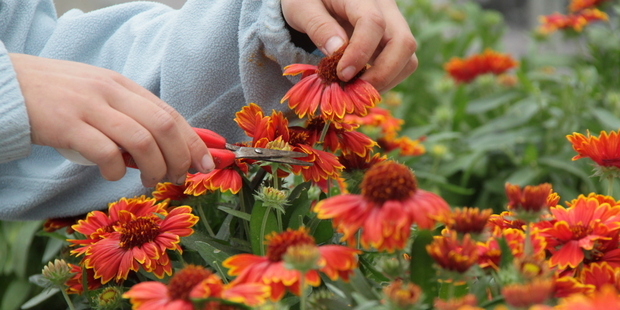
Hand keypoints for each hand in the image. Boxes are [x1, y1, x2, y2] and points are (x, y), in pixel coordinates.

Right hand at [10, 53, 214, 186]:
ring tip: (149, 180)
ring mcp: (90, 107)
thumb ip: (130, 115)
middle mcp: (111, 92)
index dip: (194, 142)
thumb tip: (167, 147)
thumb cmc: (59, 96)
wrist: (9, 86)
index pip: (170, 114)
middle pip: (163, 127)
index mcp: (124, 86)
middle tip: (177, 177)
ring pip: (141, 141)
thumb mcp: (100, 95)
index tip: (206, 164)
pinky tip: (112, 175)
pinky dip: (115, 171)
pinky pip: (105, 153)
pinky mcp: (67, 125)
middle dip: (180, 158)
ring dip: (154, 168)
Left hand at [281, 0, 417, 92]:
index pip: (373, 23)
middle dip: (382, 74)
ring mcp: (393, 25)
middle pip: (403, 42)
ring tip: (355, 91)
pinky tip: (361, 85)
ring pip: (408, 57)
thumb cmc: (307, 1)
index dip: (360, 53)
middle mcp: (385, 8)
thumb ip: (318, 26)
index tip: (341, 74)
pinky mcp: (392, 41)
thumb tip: (337, 51)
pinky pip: (401, 64)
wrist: (319, 1)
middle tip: (353, 91)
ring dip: (386, 80)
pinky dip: (385, 80)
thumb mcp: (301, 8)